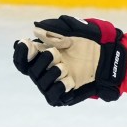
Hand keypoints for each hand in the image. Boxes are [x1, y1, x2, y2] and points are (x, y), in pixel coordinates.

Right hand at [12, 16, 126, 105]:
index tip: (27, 43)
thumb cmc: (86, 45)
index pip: (22, 59)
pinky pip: (52, 95)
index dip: (21, 52)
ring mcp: (52, 83)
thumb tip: (36, 30)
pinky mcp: (62, 94)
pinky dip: (59, 86)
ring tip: (64, 67)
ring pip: (41, 83)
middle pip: (31, 70)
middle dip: (42, 60)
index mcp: (41, 56)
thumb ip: (54, 34)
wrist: (104, 59)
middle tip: (55, 53)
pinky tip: (69, 80)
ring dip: (52, 73)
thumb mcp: (72, 36)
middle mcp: (43, 71)